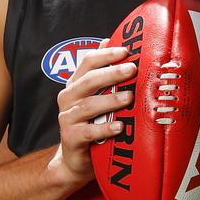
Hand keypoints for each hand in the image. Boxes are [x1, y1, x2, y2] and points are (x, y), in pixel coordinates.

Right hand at [51, 46, 134, 185]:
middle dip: (111, 74)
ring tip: (129, 98)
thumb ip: (102, 72)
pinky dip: (105, 128)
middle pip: (88, 81)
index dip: (106, 55)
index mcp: (75, 84)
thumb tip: (109, 41)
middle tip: (132, 70)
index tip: (126, 51)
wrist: (75, 159)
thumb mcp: (95, 97)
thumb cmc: (90, 123)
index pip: (87, 62)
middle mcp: (68, 98)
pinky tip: (120, 126)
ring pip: (89, 105)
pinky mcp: (71, 138)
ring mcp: (67, 118)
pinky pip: (89, 132)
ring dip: (110, 100)